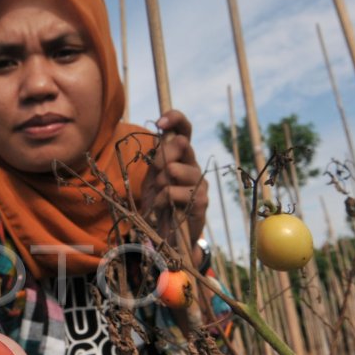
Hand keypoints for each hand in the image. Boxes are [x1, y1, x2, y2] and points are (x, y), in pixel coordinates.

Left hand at [142, 110, 208, 257]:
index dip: (176, 119)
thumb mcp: (153, 178)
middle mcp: (194, 166)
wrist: (168, 235)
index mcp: (182, 157)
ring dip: (160, 182)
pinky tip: (162, 207)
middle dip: (160, 158)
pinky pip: (173, 191)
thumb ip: (158, 158)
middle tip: (156, 178)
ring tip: (159, 195)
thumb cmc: (160, 204)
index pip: (184, 130)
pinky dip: (161, 199)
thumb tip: (165, 136)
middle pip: (180, 145)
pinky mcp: (201, 201)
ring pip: (175, 169)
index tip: (160, 122)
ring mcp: (200, 183)